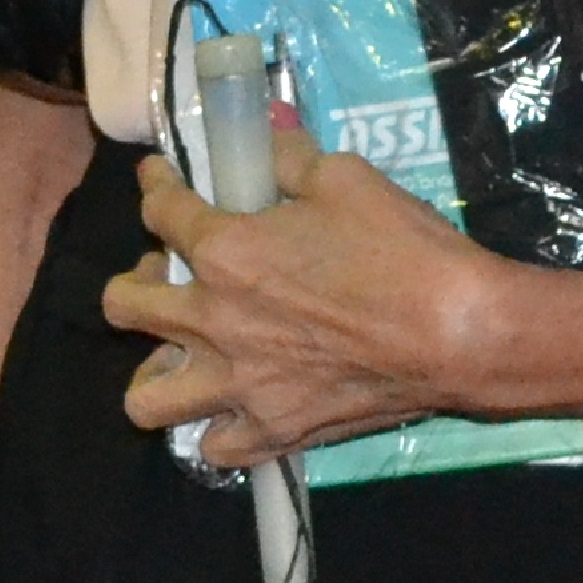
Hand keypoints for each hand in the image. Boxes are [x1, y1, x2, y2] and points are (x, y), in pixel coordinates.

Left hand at [106, 131, 508, 466]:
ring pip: (145, 398)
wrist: (458, 332)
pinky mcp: (273, 431)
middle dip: (134, 283)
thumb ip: (290, 157)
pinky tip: (231, 408)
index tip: (160, 181)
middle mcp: (213, 322)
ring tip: (183, 356)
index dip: (155, 188)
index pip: (161, 212)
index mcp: (225, 252)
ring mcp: (238, 386)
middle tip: (168, 277)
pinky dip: (214, 430)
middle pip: (124, 307)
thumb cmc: (403, 249)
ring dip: (155, 371)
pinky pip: (212, 448)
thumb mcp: (346, 178)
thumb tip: (266, 133)